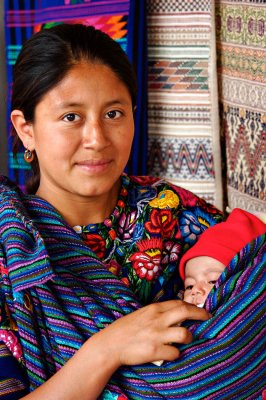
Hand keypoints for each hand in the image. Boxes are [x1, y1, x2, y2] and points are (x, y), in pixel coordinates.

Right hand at [93, 300, 210, 366]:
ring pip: (184, 334)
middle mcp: (157, 320)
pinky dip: (175, 354)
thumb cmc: (124, 329)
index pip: (178, 303)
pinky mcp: (154, 351)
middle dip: (200, 314)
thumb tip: (174, 315)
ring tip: (186, 340)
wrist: (110, 344)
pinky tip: (170, 354)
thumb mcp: (141, 314)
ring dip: (189, 337)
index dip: (191, 306)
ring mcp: (156, 335)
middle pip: (185, 312)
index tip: (199, 309)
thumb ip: (156, 314)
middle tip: (207, 318)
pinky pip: (174, 353)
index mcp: (153, 309)